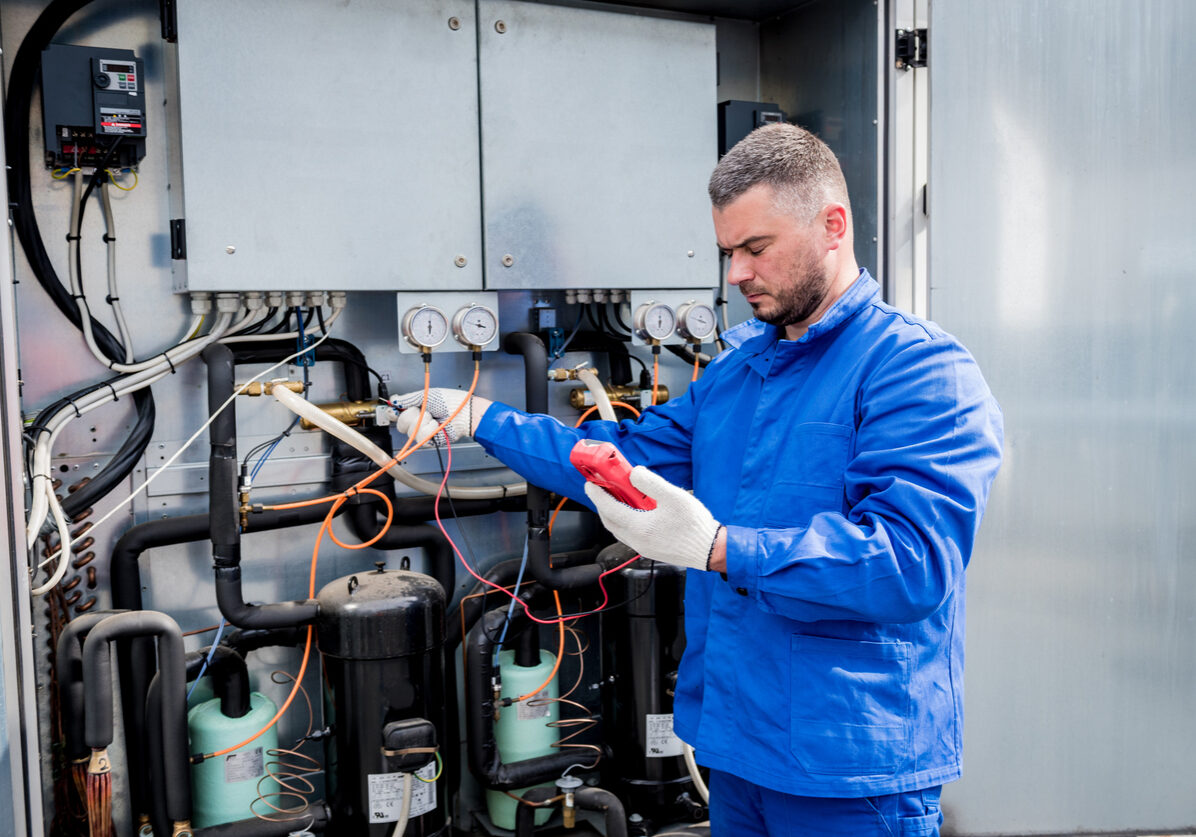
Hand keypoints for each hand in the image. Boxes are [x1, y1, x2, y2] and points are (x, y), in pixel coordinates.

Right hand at [388, 388, 491, 445]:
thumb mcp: (427, 395)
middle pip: (400, 424)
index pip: (396, 414)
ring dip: (423, 421)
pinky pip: (421, 437)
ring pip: (410, 431)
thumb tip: (394, 400)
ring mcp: (423, 432)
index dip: (393, 412)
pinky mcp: (430, 441)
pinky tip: (437, 425)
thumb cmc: (451, 402)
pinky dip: (430, 429)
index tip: (396, 408)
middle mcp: (417, 422)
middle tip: (424, 410)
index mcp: (415, 409)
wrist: (464, 412)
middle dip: (411, 415)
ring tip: (434, 417)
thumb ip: (408, 398)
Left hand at [584, 465, 722, 571]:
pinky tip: (635, 512)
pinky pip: (629, 535)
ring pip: (618, 530)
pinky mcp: (651, 550)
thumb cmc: (695, 526)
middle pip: (610, 522)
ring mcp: (643, 547)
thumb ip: (651, 483)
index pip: (609, 509)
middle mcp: (637, 540)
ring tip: (616, 498)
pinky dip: (624, 521)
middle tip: (600, 490)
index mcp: (639, 527)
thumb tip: (634, 473)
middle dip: (601, 505)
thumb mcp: (675, 497)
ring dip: (612, 514)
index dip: (597, 495)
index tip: (589, 484)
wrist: (710, 551)